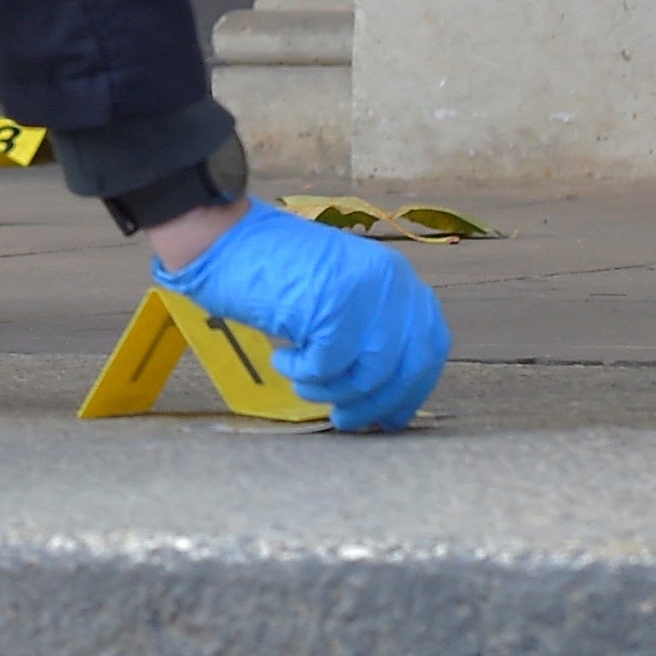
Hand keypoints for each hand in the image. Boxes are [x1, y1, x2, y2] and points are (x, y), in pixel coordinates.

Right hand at [156, 201, 448, 431]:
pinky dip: (303, 374)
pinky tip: (283, 360)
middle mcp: (390, 281)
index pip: (431, 343)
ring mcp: (363, 291)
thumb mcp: (339, 293)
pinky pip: (328, 366)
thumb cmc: (271, 269)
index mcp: (398, 277)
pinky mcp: (330, 304)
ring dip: (333, 392)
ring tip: (302, 383)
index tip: (391, 416)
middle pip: (408, 365)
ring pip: (371, 374)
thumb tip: (390, 396)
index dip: (413, 388)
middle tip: (344, 418)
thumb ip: (370, 330)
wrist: (223, 237)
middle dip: (376, 403)